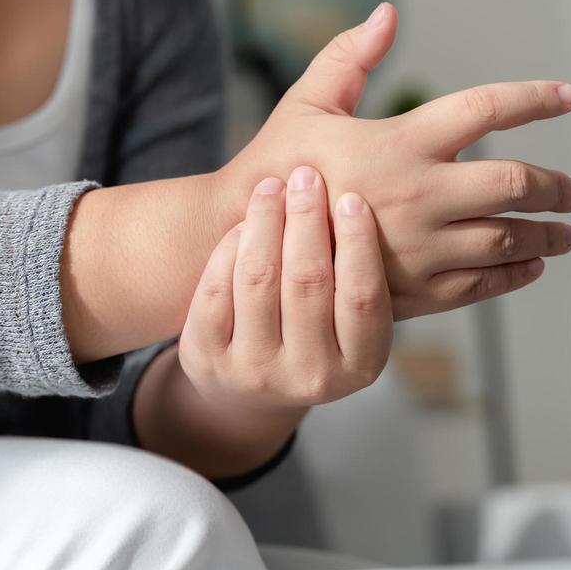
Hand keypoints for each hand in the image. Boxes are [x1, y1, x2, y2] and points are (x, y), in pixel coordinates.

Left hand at [178, 166, 391, 417]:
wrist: (249, 394)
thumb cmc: (312, 337)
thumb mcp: (347, 324)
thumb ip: (354, 276)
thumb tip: (353, 198)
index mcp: (359, 364)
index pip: (362, 295)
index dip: (358, 241)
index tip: (352, 196)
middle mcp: (311, 376)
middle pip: (308, 280)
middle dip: (306, 218)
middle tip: (306, 175)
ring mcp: (255, 371)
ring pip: (259, 279)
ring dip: (266, 221)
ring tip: (272, 186)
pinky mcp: (208, 358)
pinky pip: (217, 288)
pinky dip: (229, 247)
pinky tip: (243, 222)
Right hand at [217, 3, 570, 319]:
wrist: (245, 248)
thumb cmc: (276, 167)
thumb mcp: (306, 103)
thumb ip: (349, 57)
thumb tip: (387, 14)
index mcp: (400, 141)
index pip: (487, 109)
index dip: (536, 98)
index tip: (569, 97)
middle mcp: (420, 194)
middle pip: (516, 183)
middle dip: (557, 187)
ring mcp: (420, 247)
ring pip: (509, 240)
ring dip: (547, 236)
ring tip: (565, 233)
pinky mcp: (414, 291)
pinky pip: (482, 285)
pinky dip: (515, 274)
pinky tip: (529, 266)